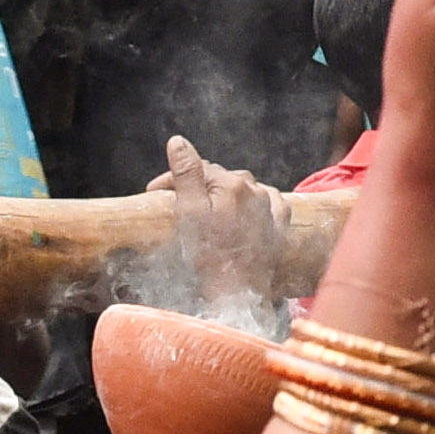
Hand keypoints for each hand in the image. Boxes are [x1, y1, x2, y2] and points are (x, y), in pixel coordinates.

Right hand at [157, 135, 296, 302]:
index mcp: (231, 183)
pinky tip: (240, 215)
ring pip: (242, 188)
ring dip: (224, 194)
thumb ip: (186, 174)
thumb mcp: (189, 213)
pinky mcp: (280, 223)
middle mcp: (255, 189)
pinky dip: (251, 204)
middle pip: (220, 178)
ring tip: (207, 211)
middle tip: (177, 204)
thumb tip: (178, 141)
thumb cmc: (210, 256)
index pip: (198, 168)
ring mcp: (271, 206)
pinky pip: (265, 202)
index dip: (172, 179)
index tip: (154, 193)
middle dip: (198, 186)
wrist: (238, 292)